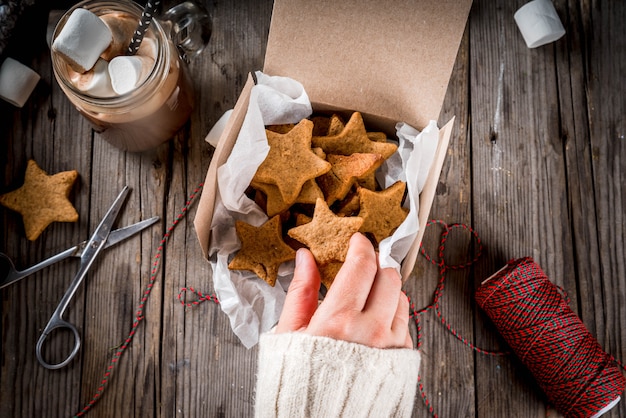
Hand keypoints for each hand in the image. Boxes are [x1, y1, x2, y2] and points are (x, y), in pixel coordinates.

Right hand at [276, 232, 412, 348]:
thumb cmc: (299, 379)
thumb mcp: (290, 334)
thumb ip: (301, 291)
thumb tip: (306, 257)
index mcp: (338, 321)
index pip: (362, 266)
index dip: (361, 246)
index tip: (357, 240)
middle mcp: (370, 331)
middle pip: (388, 276)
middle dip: (375, 266)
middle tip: (362, 268)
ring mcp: (390, 346)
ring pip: (402, 297)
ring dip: (387, 290)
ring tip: (366, 298)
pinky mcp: (402, 359)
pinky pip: (406, 323)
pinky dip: (392, 315)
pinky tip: (373, 323)